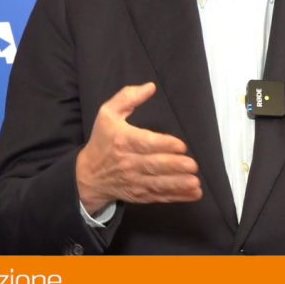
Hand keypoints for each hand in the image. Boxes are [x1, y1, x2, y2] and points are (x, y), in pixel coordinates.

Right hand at [76, 82, 201, 214]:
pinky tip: (193, 193)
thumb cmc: (102, 140)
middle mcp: (128, 162)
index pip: (145, 143)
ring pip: (159, 184)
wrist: (88, 175)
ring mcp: (134, 181)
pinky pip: (160, 196)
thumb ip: (128, 97)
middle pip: (154, 165)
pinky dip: (177, 196)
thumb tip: (150, 87)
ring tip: (195, 183)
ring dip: (179, 184)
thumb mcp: (108, 113)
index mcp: (122, 140)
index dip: (164, 145)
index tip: (181, 146)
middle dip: (175, 166)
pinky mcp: (140, 194)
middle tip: (193, 165)